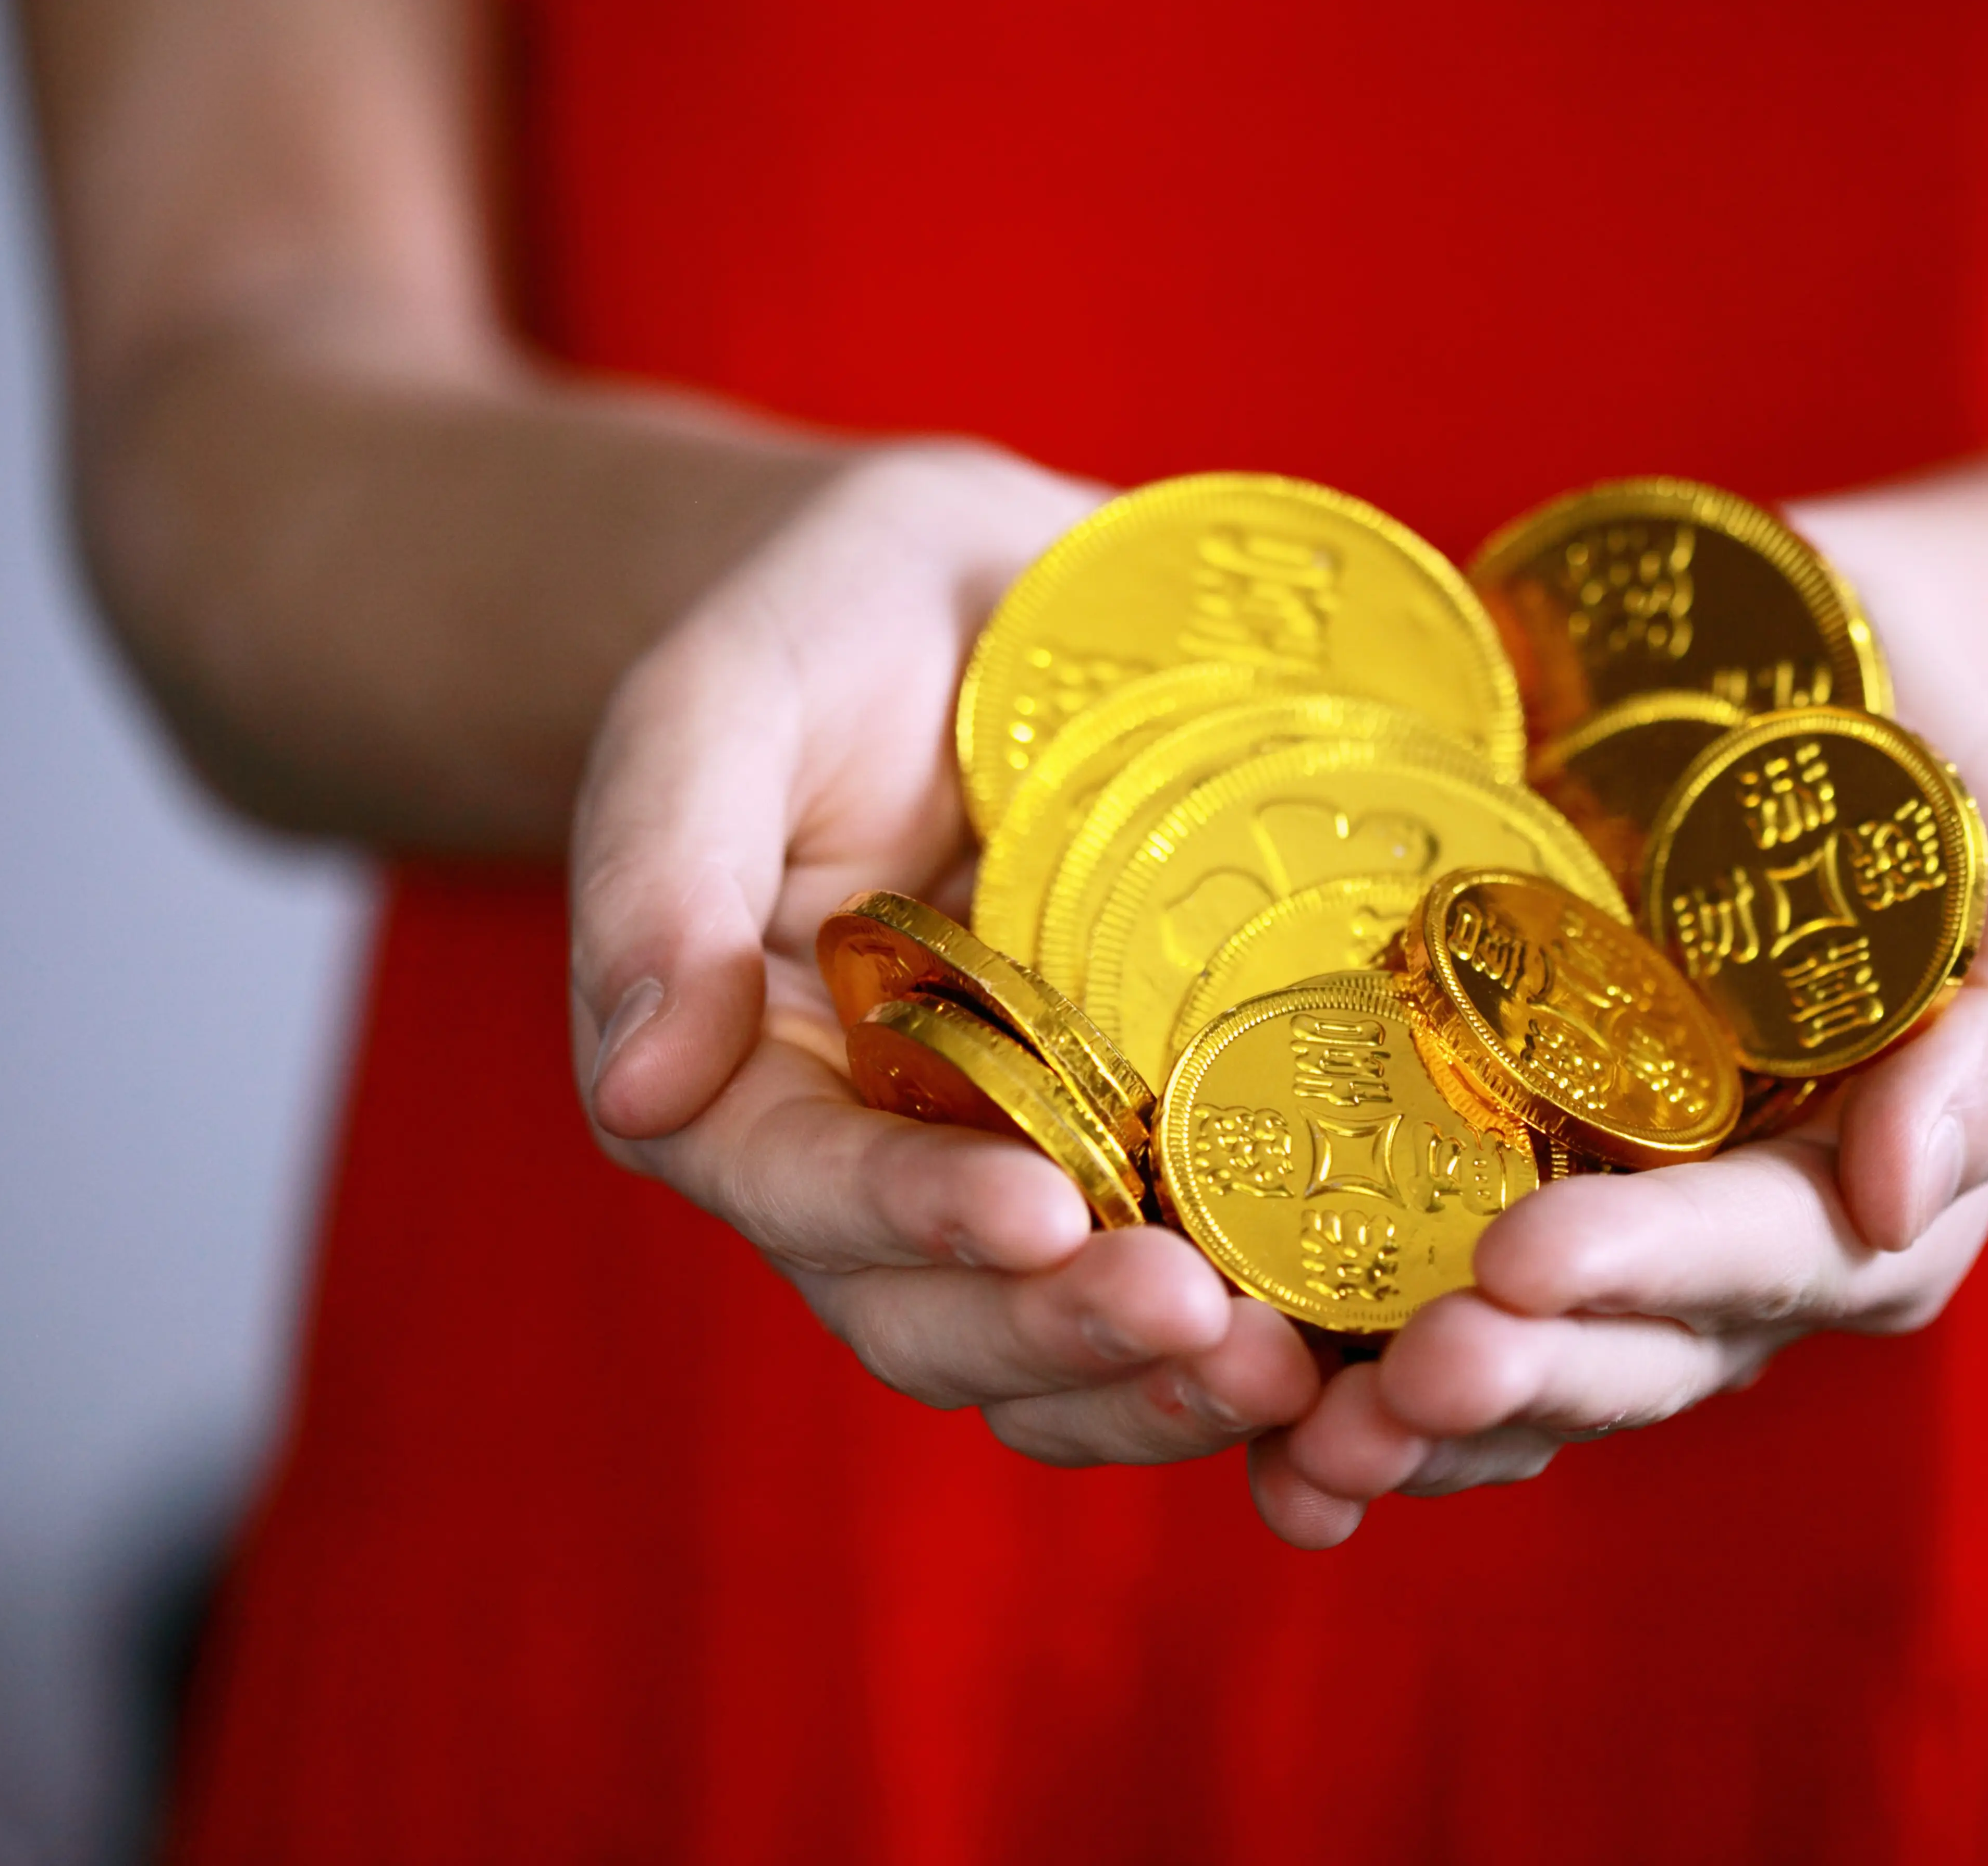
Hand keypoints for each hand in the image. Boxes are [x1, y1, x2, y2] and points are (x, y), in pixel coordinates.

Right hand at [571, 441, 1321, 1464]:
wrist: (987, 601)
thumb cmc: (830, 628)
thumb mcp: (722, 698)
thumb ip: (661, 868)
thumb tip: (644, 1085)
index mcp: (746, 1072)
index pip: (805, 1189)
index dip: (912, 1220)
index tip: (1038, 1217)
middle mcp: (873, 1159)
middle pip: (934, 1315)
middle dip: (1063, 1338)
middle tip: (1206, 1326)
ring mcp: (1011, 1174)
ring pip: (1051, 1350)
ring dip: (1160, 1387)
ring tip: (1288, 1375)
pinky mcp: (1140, 1158)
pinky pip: (1175, 1293)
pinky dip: (1246, 1346)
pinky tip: (1343, 1352)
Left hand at [1249, 518, 1987, 1545]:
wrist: (1804, 687)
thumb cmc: (1927, 760)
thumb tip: (1900, 1195)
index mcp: (1871, 1184)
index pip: (1766, 1254)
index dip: (1645, 1268)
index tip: (1518, 1262)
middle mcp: (1745, 1251)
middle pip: (1639, 1352)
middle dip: (1523, 1378)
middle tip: (1398, 1381)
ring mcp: (1626, 1240)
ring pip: (1540, 1373)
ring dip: (1430, 1430)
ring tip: (1312, 1449)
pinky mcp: (1515, 1195)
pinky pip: (1449, 1321)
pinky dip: (1364, 1393)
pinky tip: (1269, 1448)